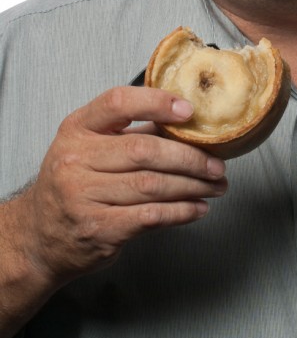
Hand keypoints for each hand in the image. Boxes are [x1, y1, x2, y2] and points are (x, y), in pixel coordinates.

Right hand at [14, 85, 227, 285]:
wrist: (39, 235)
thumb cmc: (75, 183)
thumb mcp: (90, 146)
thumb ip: (131, 131)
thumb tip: (187, 122)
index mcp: (77, 128)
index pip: (118, 102)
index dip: (157, 102)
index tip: (190, 111)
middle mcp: (75, 159)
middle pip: (145, 150)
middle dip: (190, 157)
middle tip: (217, 163)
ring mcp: (83, 196)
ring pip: (152, 185)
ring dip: (192, 186)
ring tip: (215, 185)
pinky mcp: (97, 229)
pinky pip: (150, 216)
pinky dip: (181, 212)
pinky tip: (197, 208)